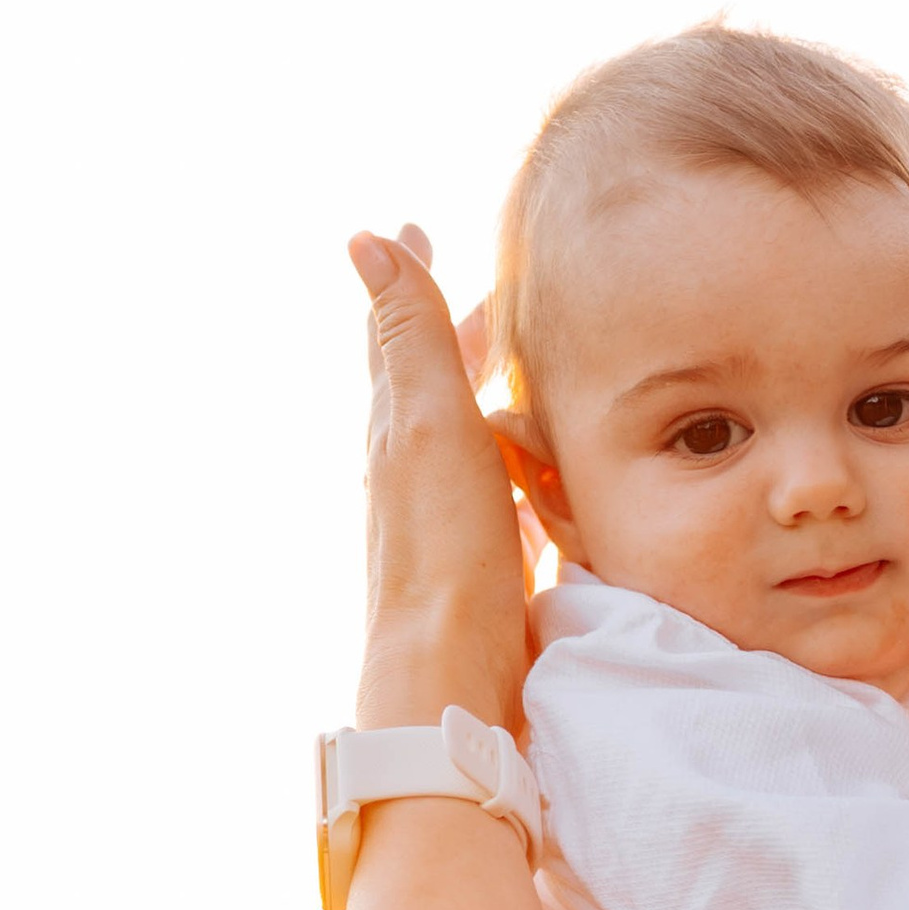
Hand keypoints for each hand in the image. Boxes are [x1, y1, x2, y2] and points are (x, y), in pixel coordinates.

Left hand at [349, 224, 530, 729]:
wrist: (451, 677)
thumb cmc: (443, 552)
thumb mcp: (430, 423)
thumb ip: (411, 335)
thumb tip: (367, 240)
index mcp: (399, 429)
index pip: (403, 337)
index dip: (413, 282)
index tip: (419, 232)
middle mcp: (416, 474)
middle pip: (436, 386)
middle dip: (459, 338)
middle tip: (490, 299)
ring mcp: (451, 523)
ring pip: (472, 441)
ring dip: (493, 402)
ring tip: (524, 378)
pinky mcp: (487, 568)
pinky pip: (506, 498)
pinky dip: (522, 470)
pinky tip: (541, 485)